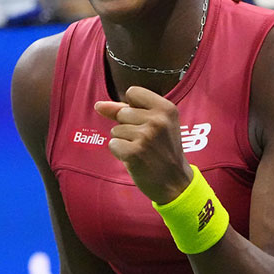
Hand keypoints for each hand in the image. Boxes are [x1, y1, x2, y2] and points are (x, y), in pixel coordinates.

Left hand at [94, 87, 193, 203]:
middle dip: (128, 127)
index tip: (145, 121)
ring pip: (116, 130)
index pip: (132, 92)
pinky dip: (120, 153)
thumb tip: (98, 105)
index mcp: (166, 108)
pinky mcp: (135, 152)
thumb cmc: (162, 150)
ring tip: (143, 151)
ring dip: (125, 142)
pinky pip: (113, 144)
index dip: (132, 107)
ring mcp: (146, 136)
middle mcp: (158, 120)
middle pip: (122, 113)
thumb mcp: (153, 125)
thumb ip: (124, 110)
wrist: (175, 182)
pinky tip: (136, 159)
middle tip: (147, 142)